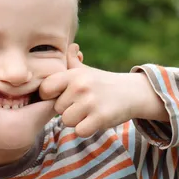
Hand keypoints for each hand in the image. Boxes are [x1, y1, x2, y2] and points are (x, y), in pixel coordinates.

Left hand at [39, 45, 167, 136]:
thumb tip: (71, 47)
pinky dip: (86, 130)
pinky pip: (80, 131)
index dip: (49, 96)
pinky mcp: (100, 117)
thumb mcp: (86, 71)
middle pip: (57, 109)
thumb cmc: (102, 83)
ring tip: (88, 112)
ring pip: (67, 121)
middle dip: (67, 110)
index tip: (60, 96)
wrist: (133, 92)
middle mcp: (80, 86)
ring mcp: (90, 102)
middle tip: (82, 104)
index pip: (45, 88)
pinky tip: (94, 121)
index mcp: (73, 75)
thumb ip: (72, 61)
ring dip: (76, 121)